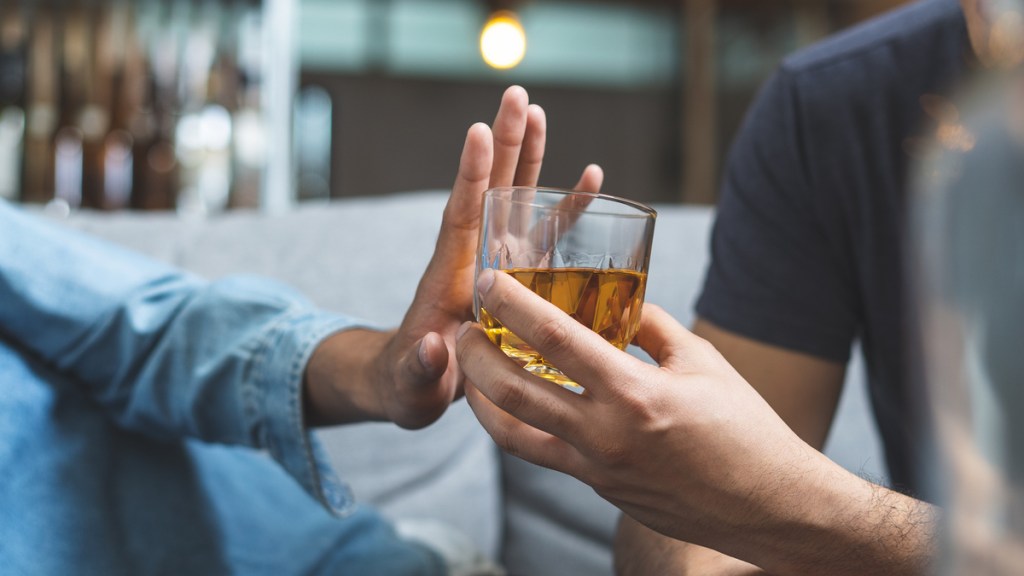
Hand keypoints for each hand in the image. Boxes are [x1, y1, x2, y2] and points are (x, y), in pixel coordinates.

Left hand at [304, 86, 603, 428]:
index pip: (461, 216)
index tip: (480, 130)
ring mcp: (498, 265)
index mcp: (449, 278)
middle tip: (517, 95)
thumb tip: (432, 348)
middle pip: (492, 191)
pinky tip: (591, 178)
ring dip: (532, 159)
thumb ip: (419, 369)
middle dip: (505, 145)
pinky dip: (567, 207)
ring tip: (541, 113)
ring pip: (519, 202)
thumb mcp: (410, 386)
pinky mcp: (518, 278)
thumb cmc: (408, 386)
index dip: (472, 176)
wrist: (414, 388)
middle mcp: (475, 260)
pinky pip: (546, 236)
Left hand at [456, 270, 936, 573]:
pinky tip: (512, 402)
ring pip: (511, 432)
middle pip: (511, 391)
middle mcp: (605, 435)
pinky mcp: (596, 488)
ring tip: (471, 367)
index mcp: (635, 394)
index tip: (488, 280)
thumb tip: (616, 300)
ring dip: (480, 396)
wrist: (767, 506)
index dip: (513, 305)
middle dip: (475, 354)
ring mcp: (596, 468)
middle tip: (464, 325)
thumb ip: (650, 327)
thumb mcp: (702, 361)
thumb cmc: (744, 427)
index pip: (555, 340)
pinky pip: (540, 453)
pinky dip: (516, 424)